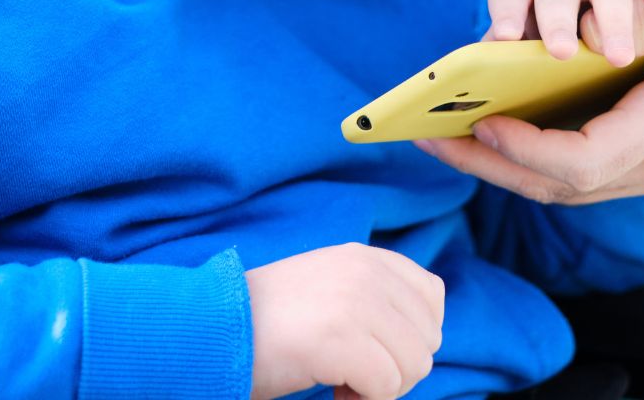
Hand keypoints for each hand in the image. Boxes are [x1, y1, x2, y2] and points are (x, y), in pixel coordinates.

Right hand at [246, 243, 444, 399]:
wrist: (210, 329)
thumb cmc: (268, 323)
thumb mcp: (329, 287)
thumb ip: (374, 296)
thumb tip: (426, 337)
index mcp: (366, 257)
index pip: (432, 298)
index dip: (409, 337)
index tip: (371, 350)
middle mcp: (366, 272)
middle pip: (428, 339)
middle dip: (397, 368)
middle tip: (352, 372)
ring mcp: (355, 302)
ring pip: (414, 366)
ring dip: (381, 387)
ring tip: (339, 380)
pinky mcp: (341, 338)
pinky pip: (387, 388)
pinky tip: (330, 390)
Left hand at [422, 0, 643, 203]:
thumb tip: (587, 30)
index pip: (586, 161)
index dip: (529, 148)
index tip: (485, 122)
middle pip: (560, 185)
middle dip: (490, 163)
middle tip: (429, 132)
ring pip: (563, 185)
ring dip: (500, 164)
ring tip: (443, 131)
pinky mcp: (643, 158)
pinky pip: (575, 170)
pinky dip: (528, 155)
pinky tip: (490, 126)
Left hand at [483, 0, 643, 65]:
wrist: (628, 1)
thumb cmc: (571, 25)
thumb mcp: (537, 26)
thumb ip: (519, 40)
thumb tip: (493, 59)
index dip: (508, 7)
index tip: (505, 36)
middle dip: (558, 18)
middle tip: (561, 52)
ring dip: (612, 20)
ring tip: (618, 58)